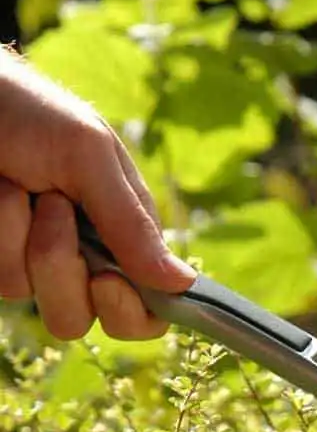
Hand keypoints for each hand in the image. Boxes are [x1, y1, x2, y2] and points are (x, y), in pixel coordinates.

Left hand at [0, 48, 194, 340]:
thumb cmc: (32, 113)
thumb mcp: (90, 157)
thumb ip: (132, 225)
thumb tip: (184, 284)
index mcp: (128, 236)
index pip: (149, 309)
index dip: (134, 310)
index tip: (106, 279)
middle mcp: (86, 259)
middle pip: (85, 318)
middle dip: (64, 271)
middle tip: (55, 209)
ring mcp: (36, 264)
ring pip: (36, 300)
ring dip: (26, 241)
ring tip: (21, 188)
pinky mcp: (0, 261)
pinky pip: (2, 282)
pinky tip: (0, 192)